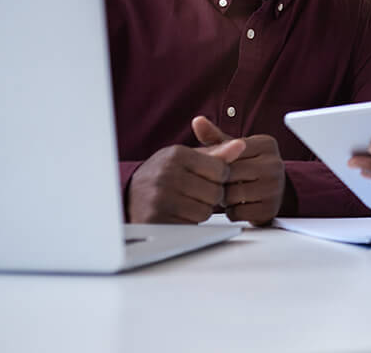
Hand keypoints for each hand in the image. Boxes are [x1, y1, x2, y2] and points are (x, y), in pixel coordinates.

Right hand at [126, 134, 245, 223]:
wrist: (129, 194)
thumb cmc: (163, 173)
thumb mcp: (187, 157)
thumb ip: (216, 153)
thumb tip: (241, 146)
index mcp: (177, 155)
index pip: (221, 169)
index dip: (219, 176)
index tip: (207, 177)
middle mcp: (167, 174)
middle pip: (215, 192)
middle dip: (211, 195)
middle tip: (196, 192)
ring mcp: (160, 198)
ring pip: (205, 211)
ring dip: (200, 210)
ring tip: (186, 201)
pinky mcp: (157, 220)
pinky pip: (191, 225)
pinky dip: (189, 222)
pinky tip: (178, 213)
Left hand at [193, 116, 285, 225]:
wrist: (274, 191)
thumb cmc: (249, 167)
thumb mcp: (235, 149)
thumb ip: (215, 136)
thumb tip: (197, 121)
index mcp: (266, 144)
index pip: (230, 153)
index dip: (219, 163)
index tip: (220, 167)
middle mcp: (275, 164)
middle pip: (229, 175)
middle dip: (220, 181)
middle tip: (222, 182)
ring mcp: (275, 187)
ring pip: (232, 195)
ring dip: (224, 198)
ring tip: (230, 193)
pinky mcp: (271, 209)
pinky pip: (238, 213)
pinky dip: (232, 212)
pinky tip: (237, 205)